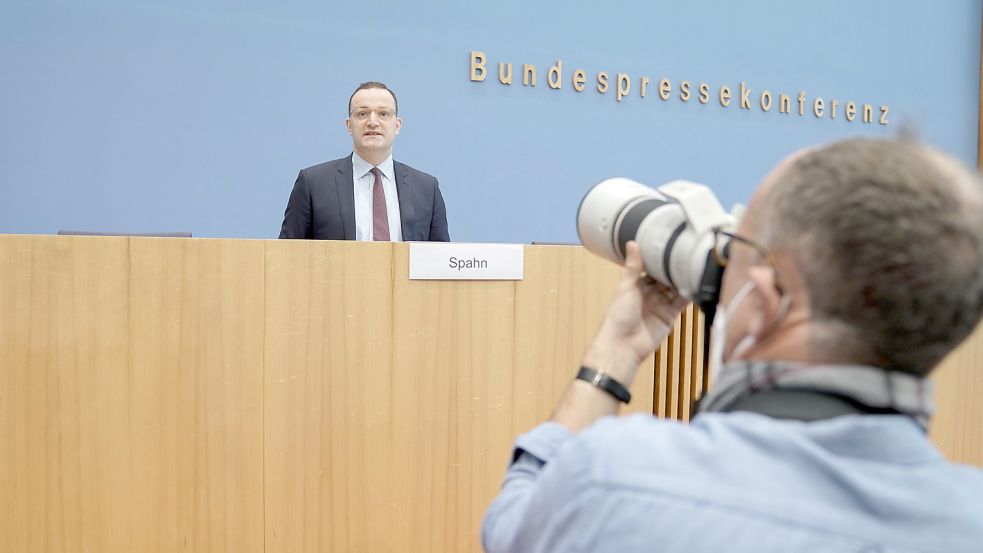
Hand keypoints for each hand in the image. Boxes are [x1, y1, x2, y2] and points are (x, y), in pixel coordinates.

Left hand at [582, 241, 688, 383]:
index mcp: (636, 286)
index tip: (669, 246)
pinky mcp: (669, 316)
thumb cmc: (618, 316)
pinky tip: (695, 284)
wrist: (624, 344)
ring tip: (694, 266)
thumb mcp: (626, 287)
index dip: (659, 260)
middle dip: (673, 270)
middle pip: (665, 279)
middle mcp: (649, 295)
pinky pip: (680, 304)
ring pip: (674, 290)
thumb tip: (632, 244)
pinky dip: (688, 295)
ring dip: (682, 281)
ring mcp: (660, 305)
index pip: (651, 270)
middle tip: (686, 254)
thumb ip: (633, 266)